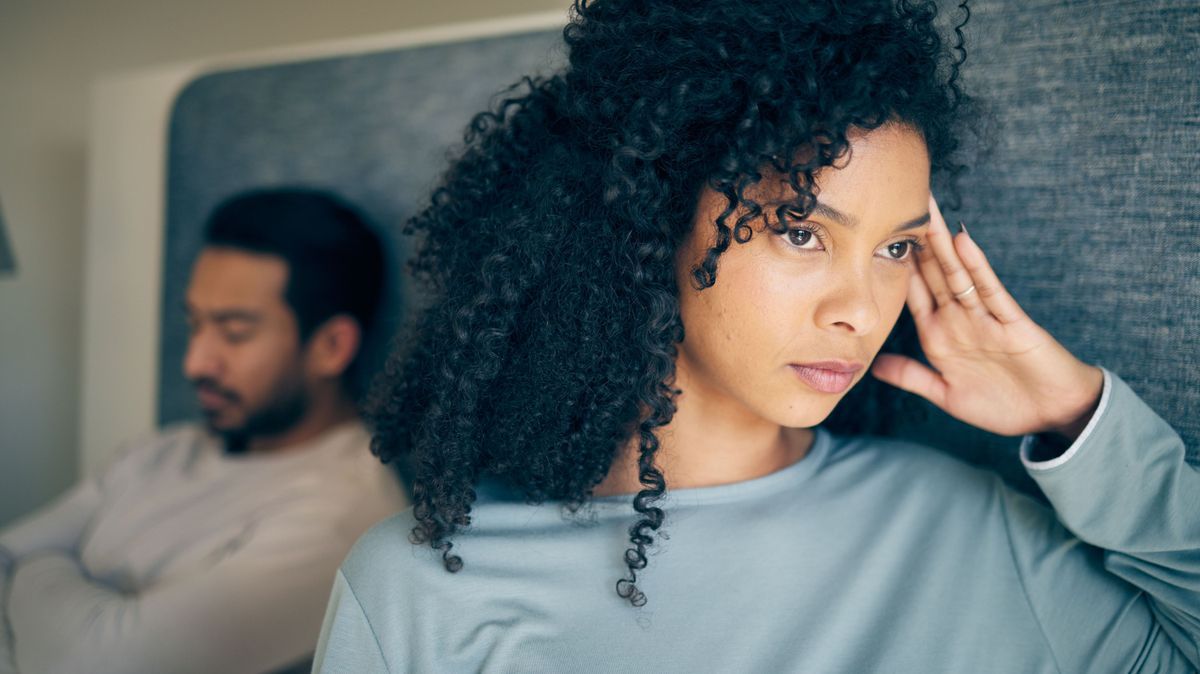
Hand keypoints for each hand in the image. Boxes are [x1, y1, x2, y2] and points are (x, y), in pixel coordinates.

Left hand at [871, 195, 1103, 439]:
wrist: (1053, 415)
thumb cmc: (1003, 405)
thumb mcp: (947, 394)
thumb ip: (912, 376)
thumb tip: (873, 365)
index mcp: (939, 334)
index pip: (913, 291)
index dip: (895, 264)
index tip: (875, 233)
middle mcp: (959, 319)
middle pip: (933, 271)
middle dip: (917, 239)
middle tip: (897, 201)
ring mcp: (985, 318)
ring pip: (958, 273)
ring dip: (942, 241)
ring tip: (926, 208)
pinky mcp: (1012, 323)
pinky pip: (990, 291)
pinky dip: (977, 266)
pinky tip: (963, 241)